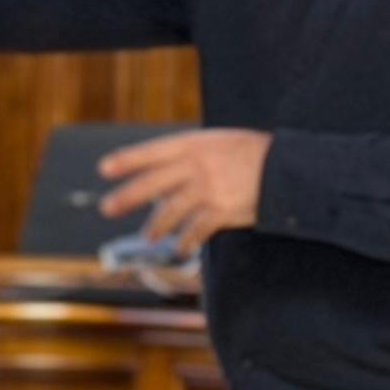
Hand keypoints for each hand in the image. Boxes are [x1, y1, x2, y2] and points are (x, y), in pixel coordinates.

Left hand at [99, 128, 272, 253]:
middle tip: (107, 208)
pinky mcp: (221, 212)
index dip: (127, 161)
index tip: (104, 169)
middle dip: (127, 197)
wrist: (285, 167)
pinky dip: (186, 241)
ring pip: (170, 212)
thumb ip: (189, 156)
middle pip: (153, 183)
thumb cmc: (250, 153)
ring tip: (149, 236)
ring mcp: (208, 190)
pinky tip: (180, 247)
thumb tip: (162, 176)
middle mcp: (196, 166)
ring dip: (156, 227)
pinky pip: (195, 230)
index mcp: (194, 145)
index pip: (152, 152)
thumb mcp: (217, 142)